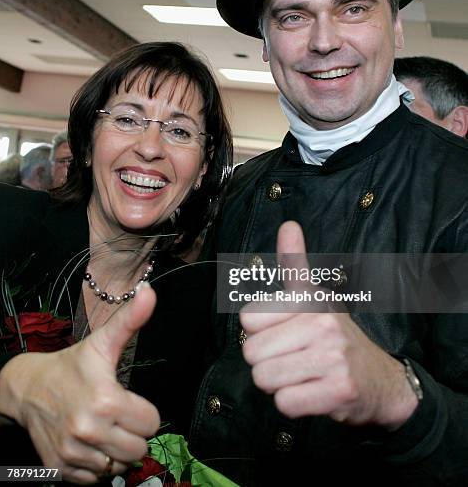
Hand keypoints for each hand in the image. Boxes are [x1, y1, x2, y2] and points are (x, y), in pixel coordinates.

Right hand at [0, 283, 159, 483]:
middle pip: (138, 450)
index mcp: (106, 401)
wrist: (28, 387)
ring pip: (118, 467)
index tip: (129, 401)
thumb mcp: (103, 342)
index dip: (144, 412)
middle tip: (118, 416)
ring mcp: (72, 453)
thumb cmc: (72, 365)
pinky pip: (95, 480)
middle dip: (133, 433)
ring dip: (116, 451)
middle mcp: (89, 431)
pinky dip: (96, 465)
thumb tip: (151, 291)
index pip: (151, 423)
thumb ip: (130, 320)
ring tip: (104, 429)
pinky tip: (89, 443)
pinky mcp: (59, 469)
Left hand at [240, 221, 417, 428]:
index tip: (285, 334)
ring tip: (304, 376)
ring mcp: (334, 358)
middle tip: (295, 360)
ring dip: (278, 385)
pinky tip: (312, 394)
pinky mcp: (339, 391)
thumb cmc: (337, 339)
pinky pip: (284, 403)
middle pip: (252, 352)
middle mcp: (323, 324)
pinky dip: (292, 404)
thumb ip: (295, 264)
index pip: (248, 318)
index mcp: (312, 301)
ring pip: (264, 378)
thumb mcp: (316, 299)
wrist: (382, 382)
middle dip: (267, 362)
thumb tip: (288, 224)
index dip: (260, 332)